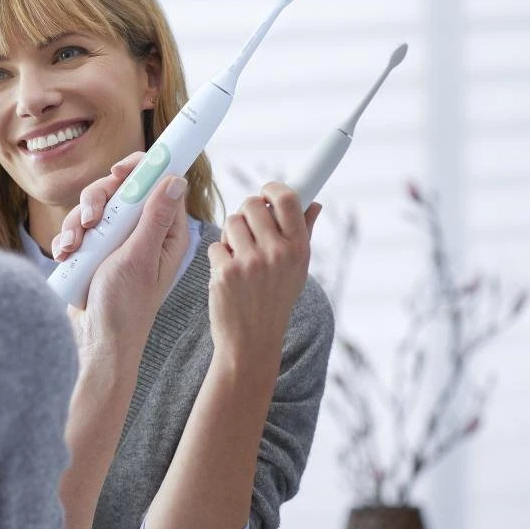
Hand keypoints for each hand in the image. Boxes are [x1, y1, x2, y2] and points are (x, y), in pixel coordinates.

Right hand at [54, 152, 187, 367]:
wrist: (96, 341)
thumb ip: (154, 217)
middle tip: (92, 218)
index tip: (119, 171)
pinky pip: (79, 228)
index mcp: (165, 232)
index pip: (159, 184)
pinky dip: (69, 238)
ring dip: (78, 222)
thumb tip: (175, 178)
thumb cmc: (126, 306)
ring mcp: (117, 240)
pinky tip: (65, 255)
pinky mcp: (95, 250)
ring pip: (94, 207)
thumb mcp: (140, 257)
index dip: (140, 170)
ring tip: (73, 246)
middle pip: (120, 189)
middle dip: (99, 199)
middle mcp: (142, 232)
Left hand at [207, 183, 320, 370]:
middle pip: (252, 204)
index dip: (273, 188)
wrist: (252, 340)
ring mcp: (250, 263)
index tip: (266, 191)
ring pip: (231, 222)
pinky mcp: (226, 272)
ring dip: (230, 235)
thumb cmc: (275, 300)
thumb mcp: (297, 269)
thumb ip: (304, 233)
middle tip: (247, 230)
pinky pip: (215, 245)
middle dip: (246, 213)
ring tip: (239, 256)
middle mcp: (277, 253)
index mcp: (298, 248)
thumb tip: (314, 203)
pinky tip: (228, 275)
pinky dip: (218, 257)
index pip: (287, 199)